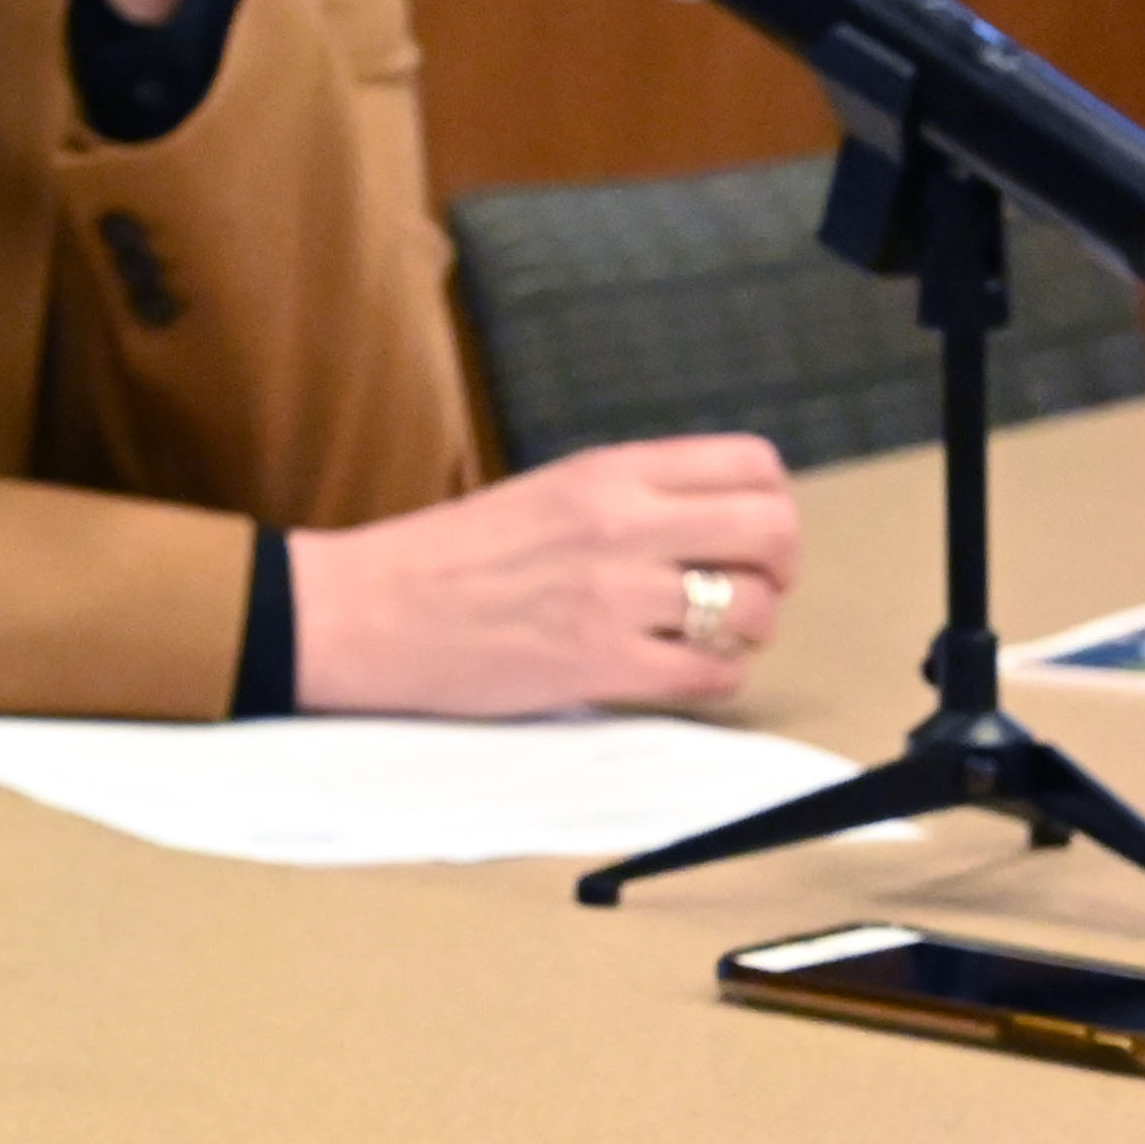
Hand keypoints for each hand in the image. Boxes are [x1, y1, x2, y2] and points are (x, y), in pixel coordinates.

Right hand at [283, 437, 805, 714]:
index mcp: (605, 472)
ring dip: (745, 632)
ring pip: (754, 612)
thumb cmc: (448, 555)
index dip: (771, 502)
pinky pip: (715, 677)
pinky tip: (675, 670)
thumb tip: (721, 526)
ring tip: (701, 636)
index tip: (746, 532)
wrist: (365, 611)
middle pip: (774, 532)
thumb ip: (631, 498)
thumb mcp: (546, 492)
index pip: (750, 464)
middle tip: (746, 588)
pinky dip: (713, 680)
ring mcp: (615, 597)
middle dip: (779, 568)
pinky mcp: (605, 666)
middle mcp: (621, 525)